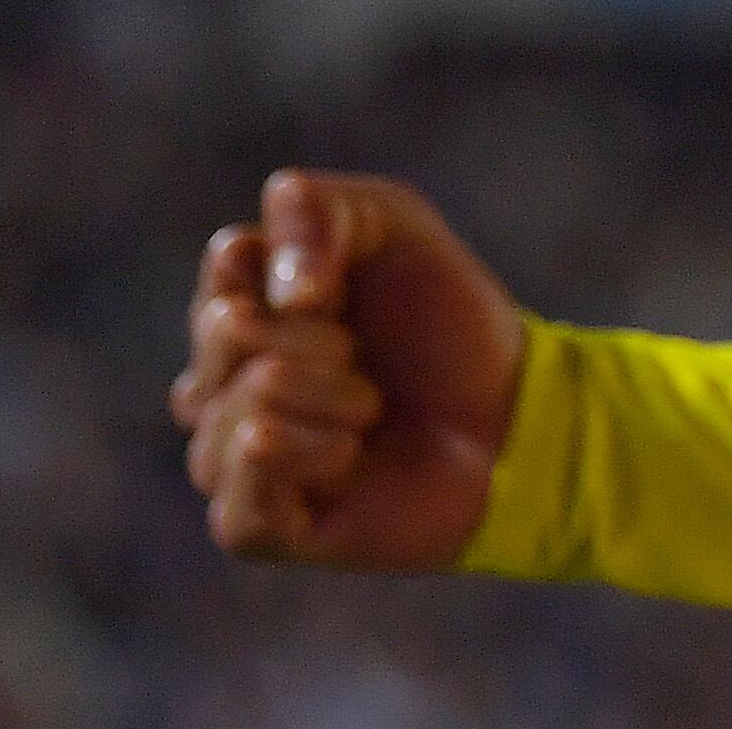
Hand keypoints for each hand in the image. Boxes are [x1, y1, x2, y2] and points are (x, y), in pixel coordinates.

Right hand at [168, 171, 525, 571]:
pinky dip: (316, 455)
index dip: (307, 264)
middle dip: (321, 337)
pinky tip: (350, 460)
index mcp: (245, 306)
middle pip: (226, 330)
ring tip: (370, 413)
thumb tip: (262, 278)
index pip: (229, 261)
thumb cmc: (452, 324)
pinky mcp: (249, 522)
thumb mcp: (395, 225)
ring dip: (334, 399)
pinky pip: (243, 478)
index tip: (351, 285)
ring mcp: (227, 453)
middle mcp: (221, 380)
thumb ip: (315, 209)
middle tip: (365, 358)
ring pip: (238, 405)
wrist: (511, 423)